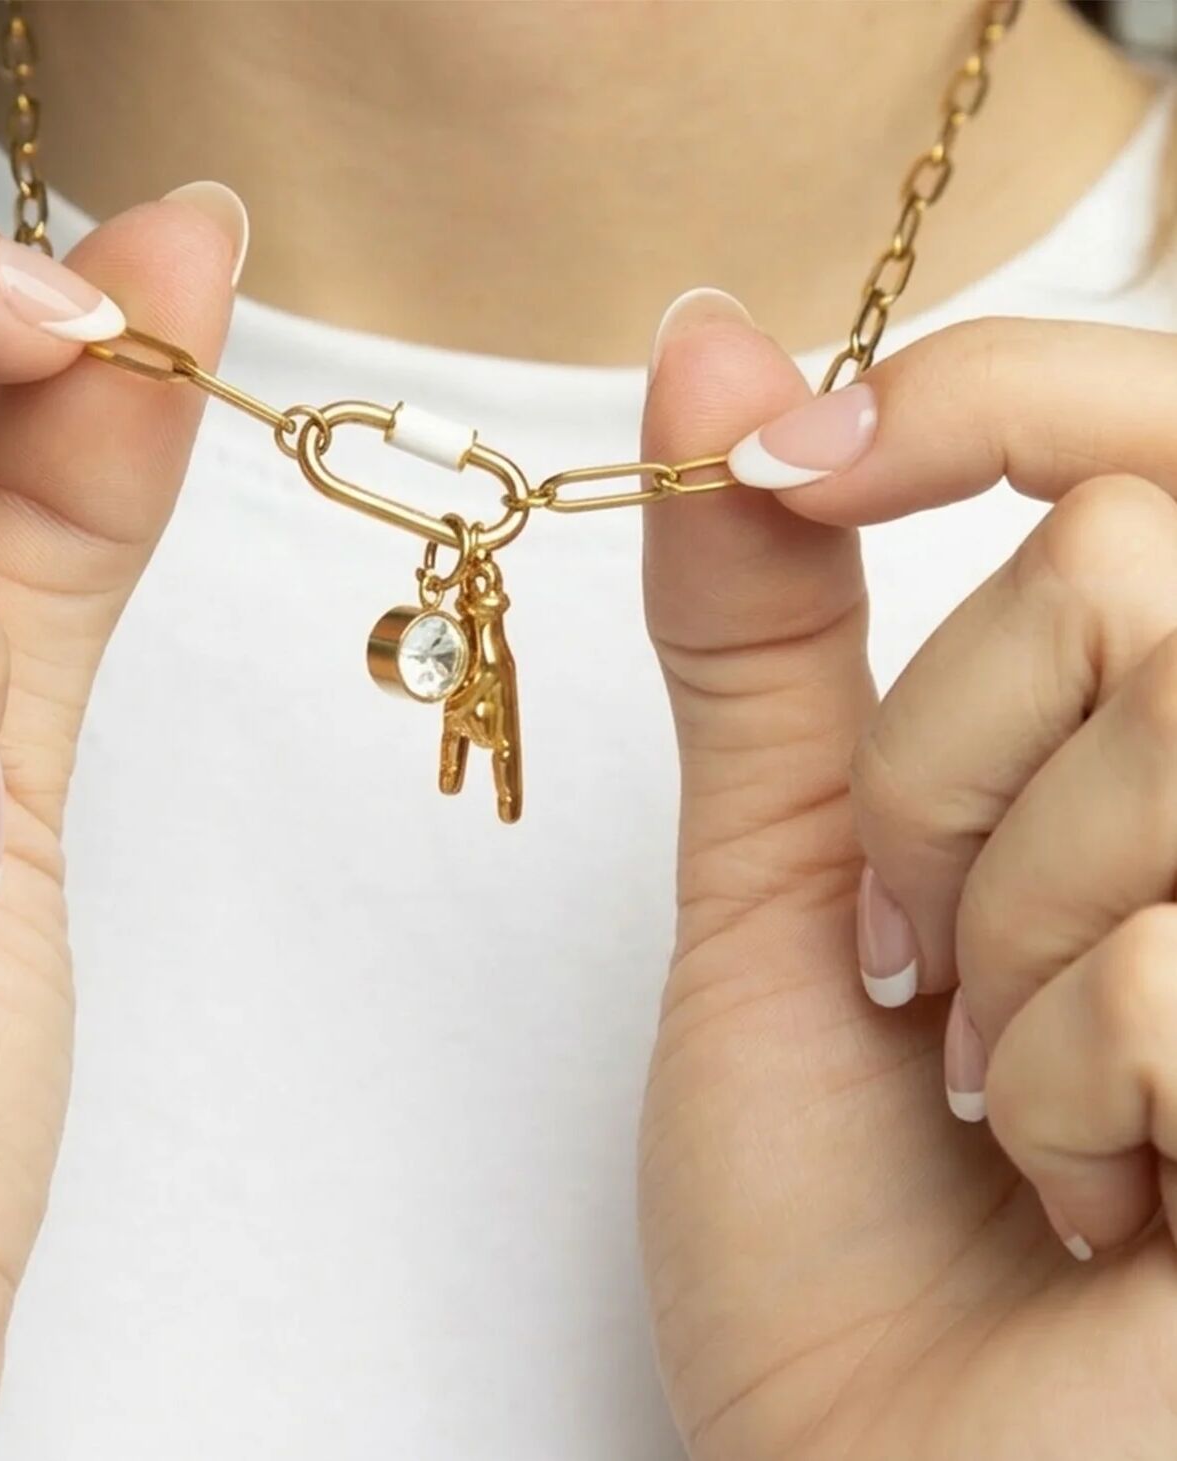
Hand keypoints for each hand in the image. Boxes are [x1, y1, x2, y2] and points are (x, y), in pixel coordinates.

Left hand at [639, 303, 1176, 1458]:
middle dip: (933, 772)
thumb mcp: (784, 877)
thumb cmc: (835, 1210)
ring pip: (1160, 725)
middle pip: (1130, 566)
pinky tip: (1088, 1189)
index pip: (1152, 427)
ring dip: (990, 927)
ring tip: (989, 1077)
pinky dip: (1061, 1077)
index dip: (970, 397)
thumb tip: (706, 345)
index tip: (798, 464)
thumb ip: (769, 634)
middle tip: (909, 949)